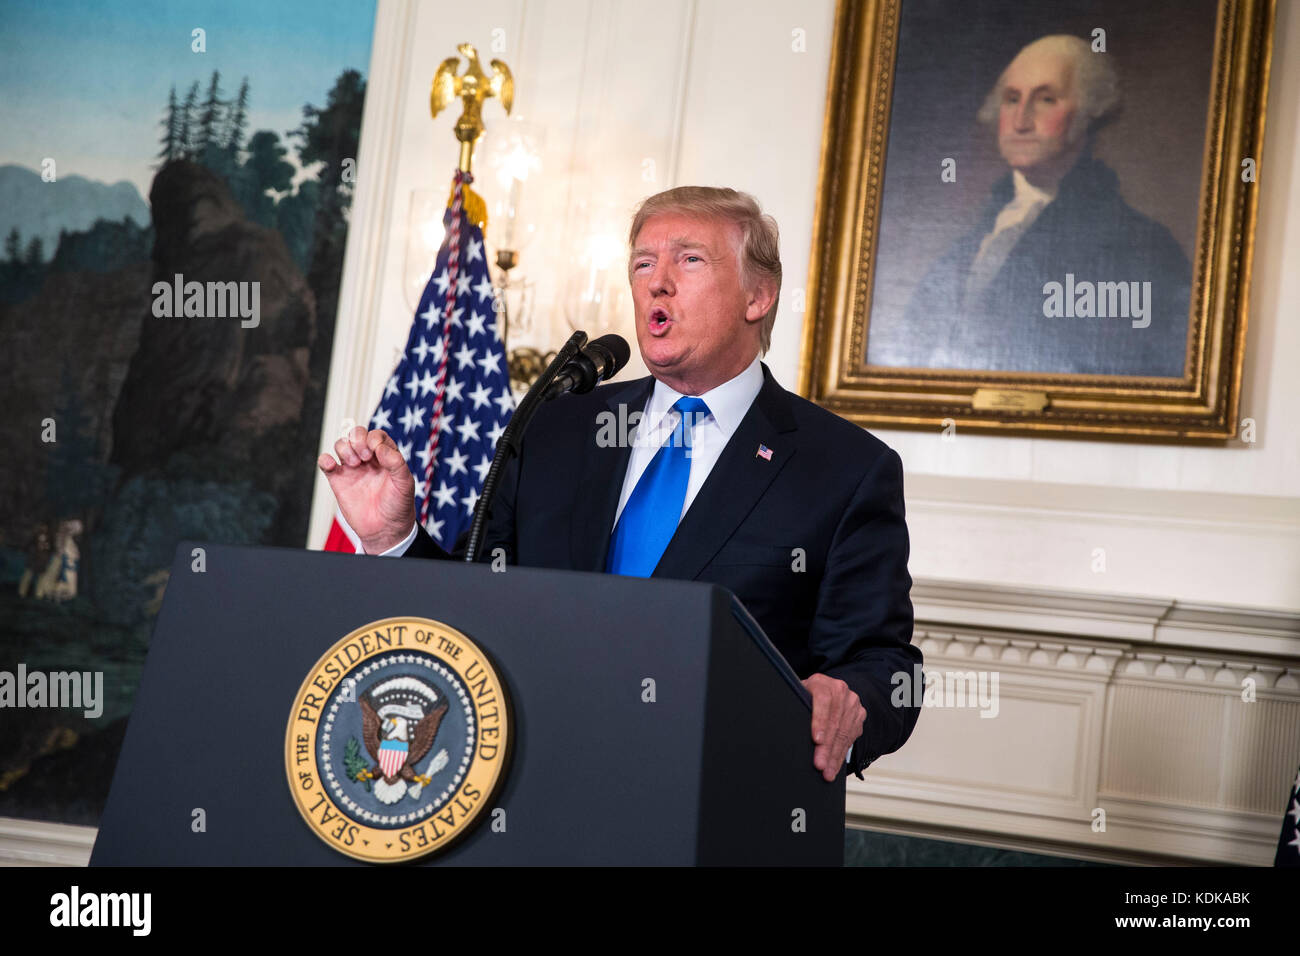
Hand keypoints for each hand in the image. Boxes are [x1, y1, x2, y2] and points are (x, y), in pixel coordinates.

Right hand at [317, 426, 415, 553]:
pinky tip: (332, 465)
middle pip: (356, 434)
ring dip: (344, 448)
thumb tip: (380, 447)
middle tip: (364, 456)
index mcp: (386, 456)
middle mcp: (368, 459)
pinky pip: (326, 463)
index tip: (377, 452)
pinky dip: (325, 459)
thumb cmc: (398, 505)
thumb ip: (396, 462)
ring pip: (341, 445)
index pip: (376, 435)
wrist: (385, 529)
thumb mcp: (405, 483)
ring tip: (354, 464)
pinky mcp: (339, 480)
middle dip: (357, 439)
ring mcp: (352, 468)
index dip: (374, 438)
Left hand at [802, 673, 864, 781]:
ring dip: (835, 756)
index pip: (823, 701)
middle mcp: (841, 691)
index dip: (819, 721)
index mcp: (823, 683)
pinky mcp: (859, 716)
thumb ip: (796, 706)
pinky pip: (850, 739)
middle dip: (826, 747)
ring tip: (827, 772)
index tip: (816, 740)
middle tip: (820, 764)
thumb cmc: (806, 696)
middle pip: (834, 722)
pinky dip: (841, 755)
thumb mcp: (797, 696)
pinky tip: (835, 766)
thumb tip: (785, 725)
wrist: (827, 690)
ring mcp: (852, 704)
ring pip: (844, 733)